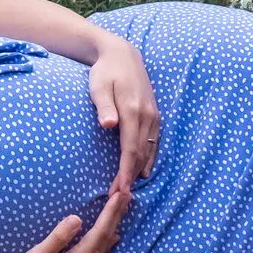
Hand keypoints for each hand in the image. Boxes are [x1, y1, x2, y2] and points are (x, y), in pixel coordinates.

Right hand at [0, 189, 129, 252]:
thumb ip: (58, 238)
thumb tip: (77, 219)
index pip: (99, 233)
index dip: (110, 213)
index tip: (120, 194)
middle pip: (106, 238)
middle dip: (116, 216)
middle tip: (127, 195)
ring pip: (104, 246)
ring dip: (113, 226)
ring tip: (122, 210)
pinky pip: (98, 252)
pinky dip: (106, 238)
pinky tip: (112, 236)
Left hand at [86, 35, 160, 195]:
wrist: (122, 54)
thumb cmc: (105, 72)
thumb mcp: (98, 86)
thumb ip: (104, 106)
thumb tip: (109, 125)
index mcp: (133, 111)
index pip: (130, 149)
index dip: (125, 172)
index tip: (119, 191)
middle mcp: (147, 116)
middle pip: (140, 154)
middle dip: (130, 177)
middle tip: (118, 197)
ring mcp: (153, 115)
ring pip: (149, 150)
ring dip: (138, 170)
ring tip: (127, 189)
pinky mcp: (154, 114)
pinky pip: (154, 142)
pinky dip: (149, 158)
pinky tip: (143, 171)